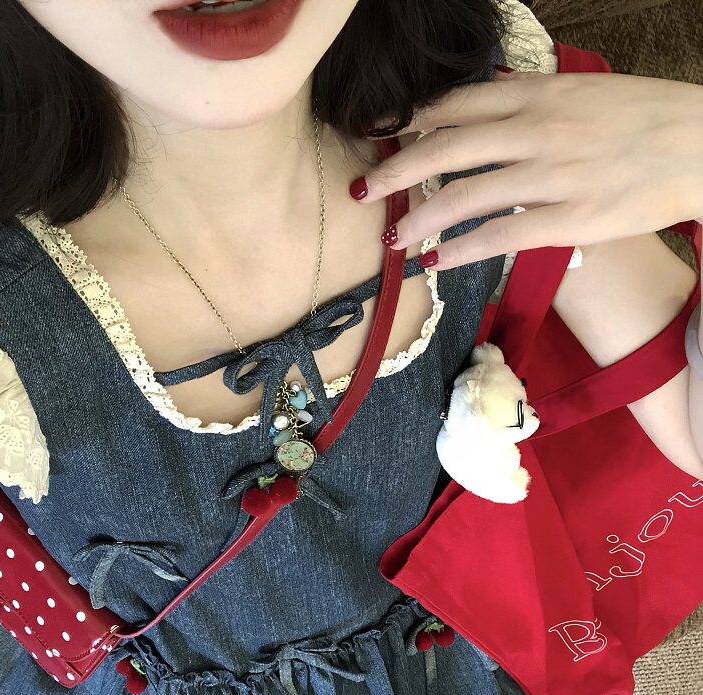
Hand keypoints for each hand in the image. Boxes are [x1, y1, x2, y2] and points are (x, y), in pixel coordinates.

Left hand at [349, 68, 702, 269]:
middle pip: (447, 148)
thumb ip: (530, 101)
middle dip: (398, 171)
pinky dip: (462, 250)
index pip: (458, 103)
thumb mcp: (581, 92)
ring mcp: (552, 174)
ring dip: (420, 220)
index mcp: (539, 93)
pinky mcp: (569, 218)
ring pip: (465, 195)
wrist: (701, 143)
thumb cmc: (643, 118)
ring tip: (393, 239)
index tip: (381, 135)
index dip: (412, 121)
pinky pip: (501, 237)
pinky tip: (436, 262)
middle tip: (366, 191)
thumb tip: (484, 107)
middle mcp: (537, 129)